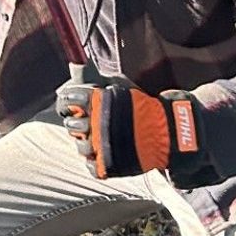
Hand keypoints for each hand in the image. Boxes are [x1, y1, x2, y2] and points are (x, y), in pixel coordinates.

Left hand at [56, 78, 211, 183]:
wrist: (168, 133)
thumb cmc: (147, 109)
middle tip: (87, 124)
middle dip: (77, 124)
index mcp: (97, 102)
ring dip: (87, 143)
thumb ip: (102, 87)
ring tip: (99, 140)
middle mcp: (94, 124)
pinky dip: (95, 161)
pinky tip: (103, 154)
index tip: (69, 107)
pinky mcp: (106, 166)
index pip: (67, 100)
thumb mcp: (124, 91)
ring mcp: (99, 146)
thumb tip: (79, 70)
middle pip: (71, 124)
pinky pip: (90, 165)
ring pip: (80, 146)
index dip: (66, 104)